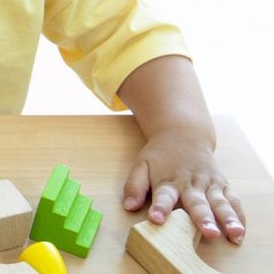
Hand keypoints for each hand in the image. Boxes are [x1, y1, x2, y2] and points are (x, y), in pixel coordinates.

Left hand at [123, 128, 245, 243]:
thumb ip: (134, 186)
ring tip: (234, 234)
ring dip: (228, 219)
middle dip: (203, 218)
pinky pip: (233, 200)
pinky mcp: (222, 185)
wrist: (184, 134)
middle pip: (197, 202)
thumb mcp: (142, 166)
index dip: (160, 207)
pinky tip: (241, 231)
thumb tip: (128, 206)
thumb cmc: (160, 156)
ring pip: (220, 202)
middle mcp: (190, 183)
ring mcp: (209, 184)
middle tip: (209, 233)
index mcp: (168, 179)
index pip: (163, 195)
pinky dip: (238, 215)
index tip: (156, 219)